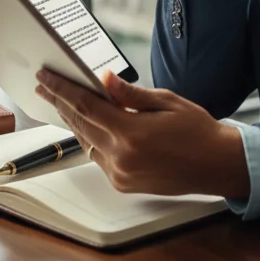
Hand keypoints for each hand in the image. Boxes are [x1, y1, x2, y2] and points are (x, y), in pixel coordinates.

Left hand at [35, 69, 250, 198]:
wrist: (216, 165)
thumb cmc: (197, 130)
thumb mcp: (167, 101)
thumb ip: (130, 93)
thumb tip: (103, 79)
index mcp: (131, 133)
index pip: (86, 105)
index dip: (62, 89)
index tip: (45, 76)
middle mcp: (120, 157)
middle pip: (80, 123)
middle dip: (59, 102)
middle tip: (43, 84)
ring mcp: (120, 174)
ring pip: (86, 141)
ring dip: (72, 120)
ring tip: (59, 101)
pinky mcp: (123, 184)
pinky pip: (98, 157)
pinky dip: (90, 137)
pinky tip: (86, 124)